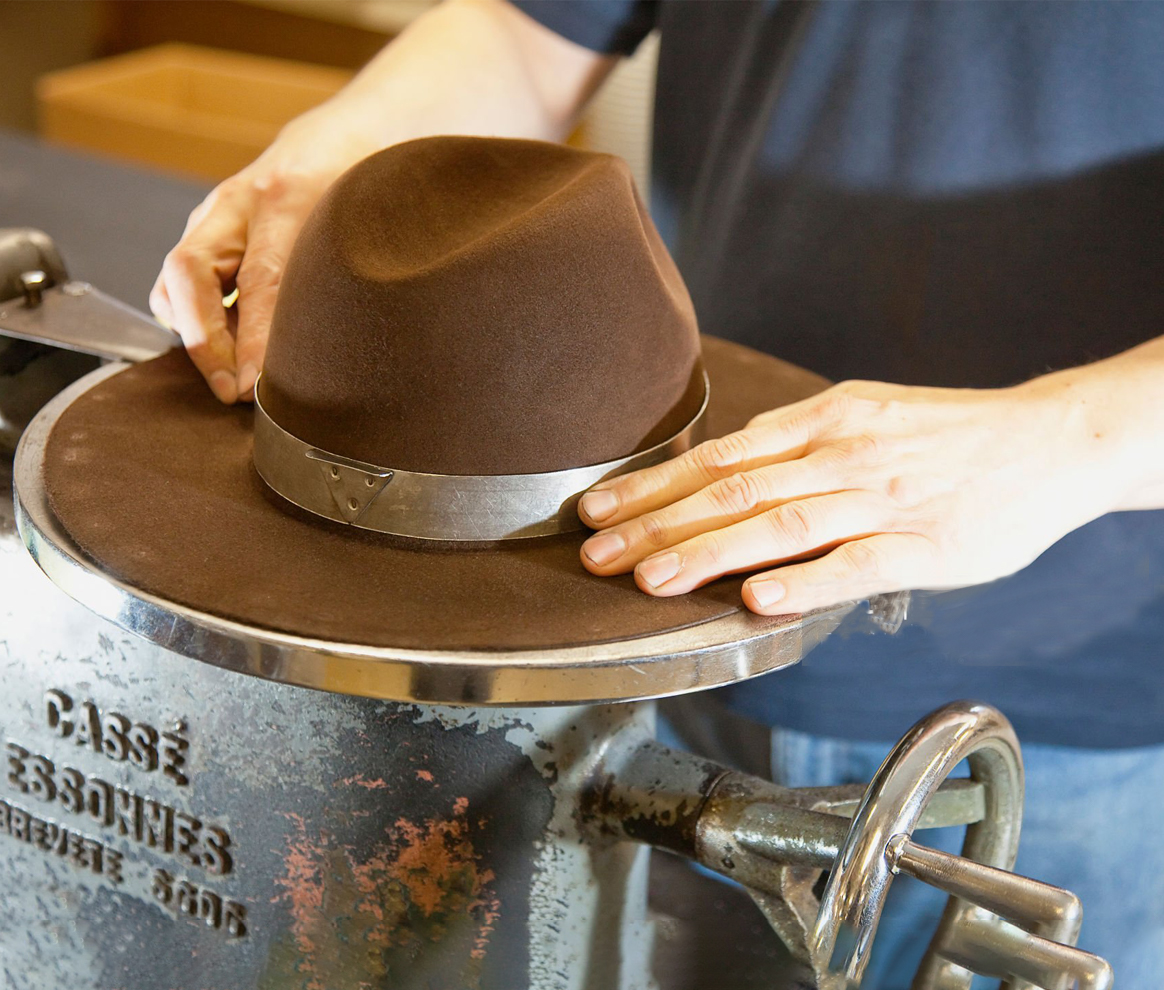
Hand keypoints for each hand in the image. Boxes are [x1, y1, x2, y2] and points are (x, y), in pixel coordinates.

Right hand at [150, 102, 385, 402]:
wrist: (338, 139)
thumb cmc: (359, 185)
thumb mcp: (370, 221)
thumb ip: (357, 273)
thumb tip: (348, 351)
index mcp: (286, 196)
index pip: (262, 277)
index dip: (255, 338)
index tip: (254, 385)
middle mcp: (237, 204)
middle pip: (190, 272)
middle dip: (203, 340)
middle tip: (231, 392)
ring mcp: (214, 216)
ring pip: (175, 280)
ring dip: (195, 336)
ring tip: (231, 381)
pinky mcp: (206, 234)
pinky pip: (181, 285)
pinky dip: (195, 324)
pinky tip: (229, 354)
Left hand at [578, 377, 1129, 614]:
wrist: (1047, 440)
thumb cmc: (942, 436)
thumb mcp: (861, 414)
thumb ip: (794, 445)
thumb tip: (722, 472)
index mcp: (821, 421)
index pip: (717, 457)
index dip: (651, 486)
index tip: (595, 510)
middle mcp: (840, 454)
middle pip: (731, 490)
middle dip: (655, 525)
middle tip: (594, 556)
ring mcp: (880, 499)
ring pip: (780, 524)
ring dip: (708, 553)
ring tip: (650, 581)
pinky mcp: (923, 545)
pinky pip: (856, 564)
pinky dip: (805, 583)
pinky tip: (758, 601)